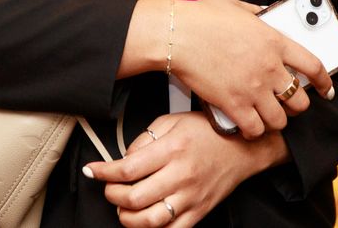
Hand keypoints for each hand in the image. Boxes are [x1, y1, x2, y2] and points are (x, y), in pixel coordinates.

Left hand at [83, 111, 287, 226]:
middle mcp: (180, 175)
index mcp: (172, 149)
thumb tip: (123, 159)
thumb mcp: (172, 121)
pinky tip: (144, 219)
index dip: (103, 173)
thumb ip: (144, 138)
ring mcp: (190, 198)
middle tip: (109, 187)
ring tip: (124, 206)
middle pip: (132, 198)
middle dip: (111, 195)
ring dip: (126, 217)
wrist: (244, 148)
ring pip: (147, 221)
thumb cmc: (208, 132)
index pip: (127, 169)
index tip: (93, 171)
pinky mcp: (198, 212)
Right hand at [171, 0, 332, 139]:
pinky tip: (249, 126)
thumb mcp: (238, 7)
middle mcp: (269, 68)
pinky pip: (255, 130)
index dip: (324, 81)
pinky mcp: (233, 105)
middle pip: (300, 100)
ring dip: (276, 121)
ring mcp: (252, 89)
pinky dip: (254, 131)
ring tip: (269, 116)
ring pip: (280, 120)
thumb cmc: (202, 18)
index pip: (314, 66)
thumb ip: (258, 12)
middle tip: (289, 104)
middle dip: (298, 105)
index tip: (326, 89)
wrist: (177, 35)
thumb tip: (267, 12)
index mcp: (275, 41)